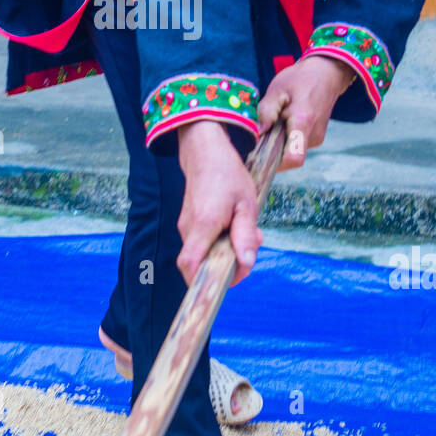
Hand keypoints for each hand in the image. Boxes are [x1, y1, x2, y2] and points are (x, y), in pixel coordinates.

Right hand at [176, 121, 261, 285]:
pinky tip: (234, 226)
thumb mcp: (246, 204)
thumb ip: (245, 235)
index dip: (202, 282)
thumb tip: (246, 263)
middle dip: (226, 267)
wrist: (205, 152)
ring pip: (203, 254)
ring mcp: (186, 226)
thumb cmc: (228, 175)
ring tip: (246, 233)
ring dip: (225, 253)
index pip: (190, 265)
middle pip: (199, 265)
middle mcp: (189, 228)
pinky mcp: (188, 223)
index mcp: (203, 224)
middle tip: (249, 251)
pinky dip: (219, 243)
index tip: (227, 282)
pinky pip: (202, 243)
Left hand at [257, 54, 353, 171]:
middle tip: (259, 136)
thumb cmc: (301, 79)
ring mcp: (317, 138)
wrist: (327, 73)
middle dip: (271, 152)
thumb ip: (266, 112)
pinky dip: (286, 139)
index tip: (259, 154)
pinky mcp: (316, 138)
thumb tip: (256, 134)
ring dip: (279, 144)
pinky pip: (297, 146)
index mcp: (303, 122)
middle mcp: (313, 135)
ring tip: (273, 124)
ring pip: (292, 151)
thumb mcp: (277, 90)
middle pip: (289, 158)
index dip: (275, 163)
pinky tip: (281, 124)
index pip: (293, 159)